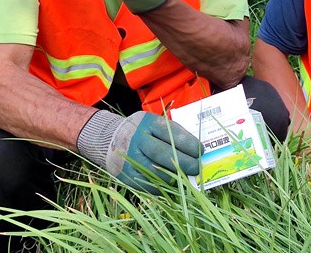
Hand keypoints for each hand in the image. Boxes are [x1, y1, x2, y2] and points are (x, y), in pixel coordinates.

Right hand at [78, 110, 200, 193]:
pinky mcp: (125, 174)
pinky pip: (147, 184)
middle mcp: (137, 139)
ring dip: (174, 176)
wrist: (110, 138)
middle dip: (184, 162)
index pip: (171, 133)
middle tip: (197, 168)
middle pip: (164, 153)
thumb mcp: (155, 124)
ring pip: (156, 171)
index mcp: (148, 123)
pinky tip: (172, 184)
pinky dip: (162, 186)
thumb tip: (196, 151)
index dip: (188, 143)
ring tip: (186, 177)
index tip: (201, 150)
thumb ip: (174, 134)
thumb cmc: (142, 131)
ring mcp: (129, 158)